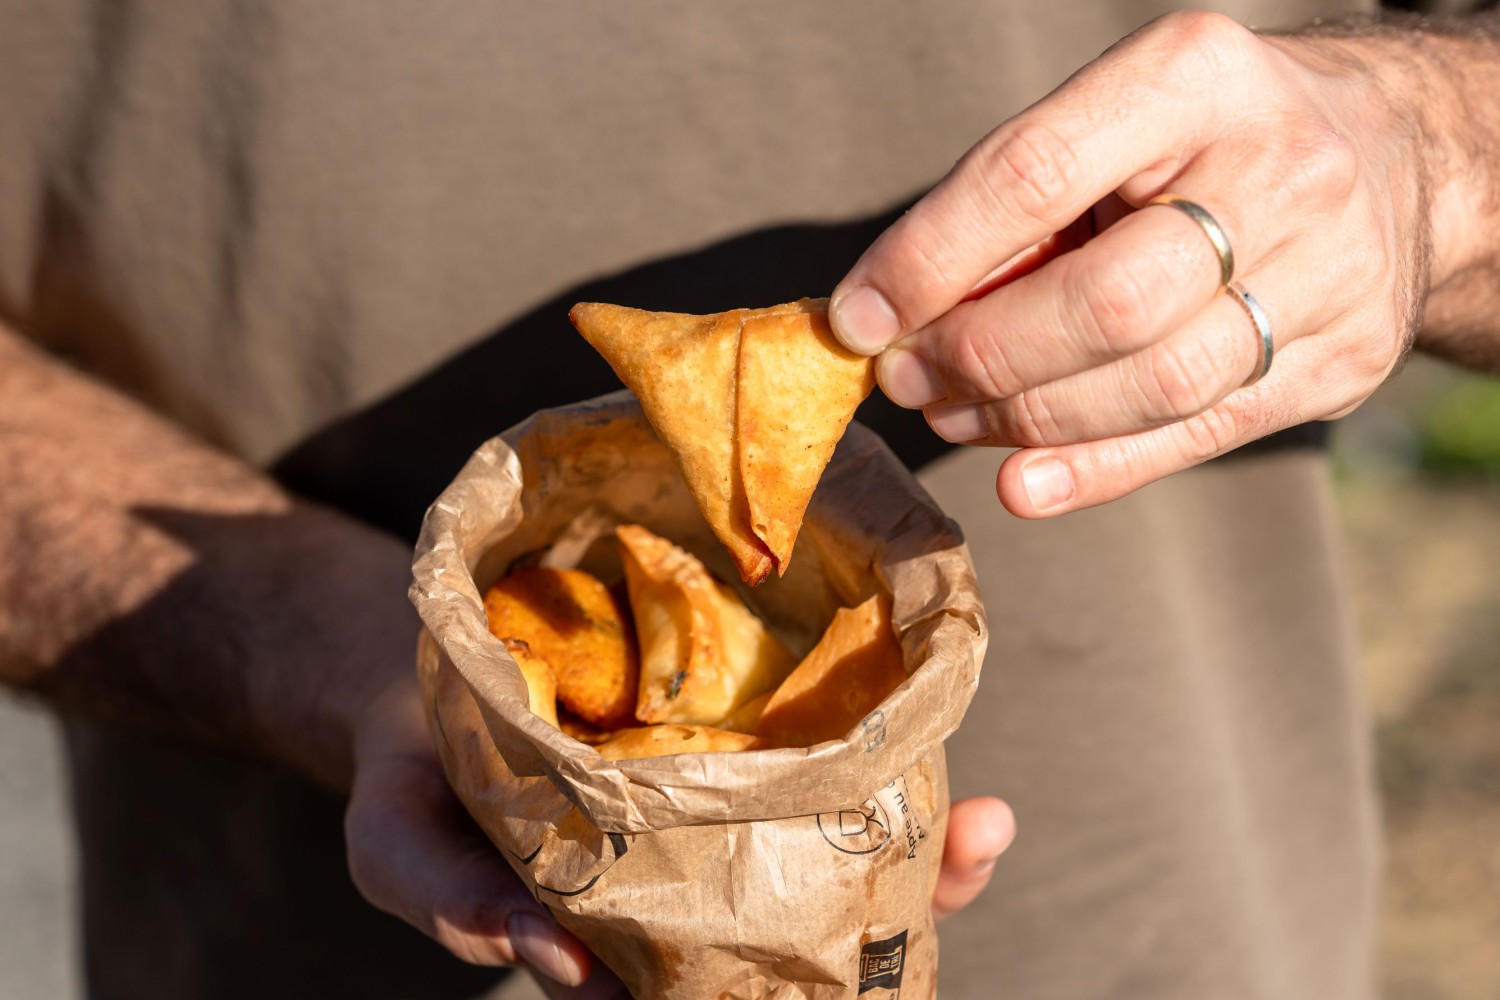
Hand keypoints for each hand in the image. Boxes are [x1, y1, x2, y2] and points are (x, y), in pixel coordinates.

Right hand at [346, 679, 1013, 985]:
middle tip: (962, 871)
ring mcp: (719, 802)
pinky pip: (813, 741)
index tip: (851, 983)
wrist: (425, 662)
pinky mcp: (728, 721)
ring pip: (836, 841)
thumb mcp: (398, 842)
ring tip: (981, 828)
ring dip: (918, 845)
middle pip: (811, 923)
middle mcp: (692, 876)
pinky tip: (922, 717)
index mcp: (626, 929)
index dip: (793, 993)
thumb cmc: (414, 775)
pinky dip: (873, 740)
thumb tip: (551, 957)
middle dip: (899, 910)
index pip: (715, 986)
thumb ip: (449, 897)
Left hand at [828, 12, 1454, 515]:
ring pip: (1151, 384)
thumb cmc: (1207, 139)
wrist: (1398, 155)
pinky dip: (1095, 469)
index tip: (857, 319)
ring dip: (1025, 418)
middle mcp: (1280, 170)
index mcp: (1195, 77)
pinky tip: (1024, 481)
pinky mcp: (1343, 362)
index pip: (1031, 175)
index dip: (929, 260)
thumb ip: (1018, 209)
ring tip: (956, 411)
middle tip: (908, 376)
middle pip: (1103, 302)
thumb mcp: (1113, 125)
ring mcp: (1327, 274)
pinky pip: (1199, 437)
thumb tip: (902, 317)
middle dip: (980, 355)